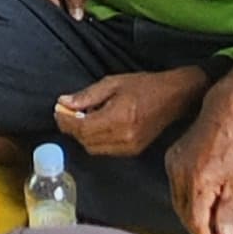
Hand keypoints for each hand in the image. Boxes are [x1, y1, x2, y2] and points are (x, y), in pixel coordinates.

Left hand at [54, 65, 205, 162]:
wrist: (174, 98)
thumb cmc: (145, 86)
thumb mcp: (113, 83)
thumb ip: (87, 95)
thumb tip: (64, 102)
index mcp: (119, 118)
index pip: (82, 128)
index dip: (66, 120)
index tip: (58, 109)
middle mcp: (123, 137)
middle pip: (85, 141)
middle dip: (71, 128)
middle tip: (65, 112)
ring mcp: (129, 147)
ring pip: (93, 148)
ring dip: (82, 135)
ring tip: (80, 117)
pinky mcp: (132, 151)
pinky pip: (105, 150)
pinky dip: (94, 140)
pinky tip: (95, 125)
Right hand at [165, 94, 232, 233]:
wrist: (224, 113)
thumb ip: (229, 212)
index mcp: (197, 183)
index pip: (196, 223)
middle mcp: (179, 176)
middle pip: (185, 215)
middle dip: (200, 231)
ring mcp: (172, 166)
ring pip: (179, 203)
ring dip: (193, 217)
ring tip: (211, 227)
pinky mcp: (171, 159)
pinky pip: (176, 188)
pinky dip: (187, 201)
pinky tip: (201, 205)